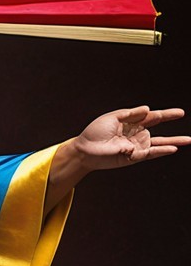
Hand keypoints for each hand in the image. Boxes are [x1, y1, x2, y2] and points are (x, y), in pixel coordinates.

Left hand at [72, 106, 188, 170]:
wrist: (85, 150)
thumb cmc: (95, 132)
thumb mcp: (112, 118)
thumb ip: (130, 114)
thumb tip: (147, 109)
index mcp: (131, 123)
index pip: (151, 117)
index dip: (166, 115)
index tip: (180, 113)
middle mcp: (136, 134)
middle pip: (158, 128)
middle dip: (170, 124)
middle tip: (183, 117)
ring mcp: (136, 145)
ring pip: (158, 143)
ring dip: (173, 142)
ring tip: (188, 140)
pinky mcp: (134, 156)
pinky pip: (150, 153)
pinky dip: (161, 151)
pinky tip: (172, 148)